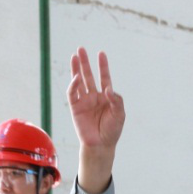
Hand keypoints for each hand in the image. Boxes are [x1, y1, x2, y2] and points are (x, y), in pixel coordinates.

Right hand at [68, 47, 125, 192]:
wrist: (101, 145)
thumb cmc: (112, 131)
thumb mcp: (119, 114)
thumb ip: (116, 100)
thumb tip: (108, 89)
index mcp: (106, 97)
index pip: (104, 78)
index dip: (103, 66)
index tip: (101, 53)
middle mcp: (94, 96)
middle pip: (89, 76)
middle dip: (85, 63)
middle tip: (81, 49)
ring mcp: (84, 101)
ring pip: (79, 81)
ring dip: (76, 69)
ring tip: (75, 56)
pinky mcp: (75, 107)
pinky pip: (73, 93)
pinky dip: (73, 85)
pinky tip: (76, 77)